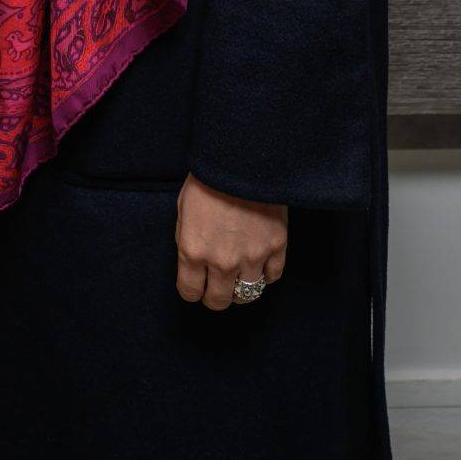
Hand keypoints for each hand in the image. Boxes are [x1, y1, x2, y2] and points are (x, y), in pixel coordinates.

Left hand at [175, 172, 286, 310]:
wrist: (242, 159)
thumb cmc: (208, 179)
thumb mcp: (183, 210)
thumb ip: (187, 241)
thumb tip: (194, 262)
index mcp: (193, 251)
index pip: (190, 292)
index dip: (192, 290)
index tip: (196, 285)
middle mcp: (222, 262)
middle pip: (219, 301)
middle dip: (216, 296)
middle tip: (218, 286)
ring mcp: (252, 257)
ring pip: (248, 294)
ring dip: (242, 288)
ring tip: (240, 276)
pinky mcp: (277, 248)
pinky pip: (272, 277)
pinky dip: (265, 274)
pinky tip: (259, 263)